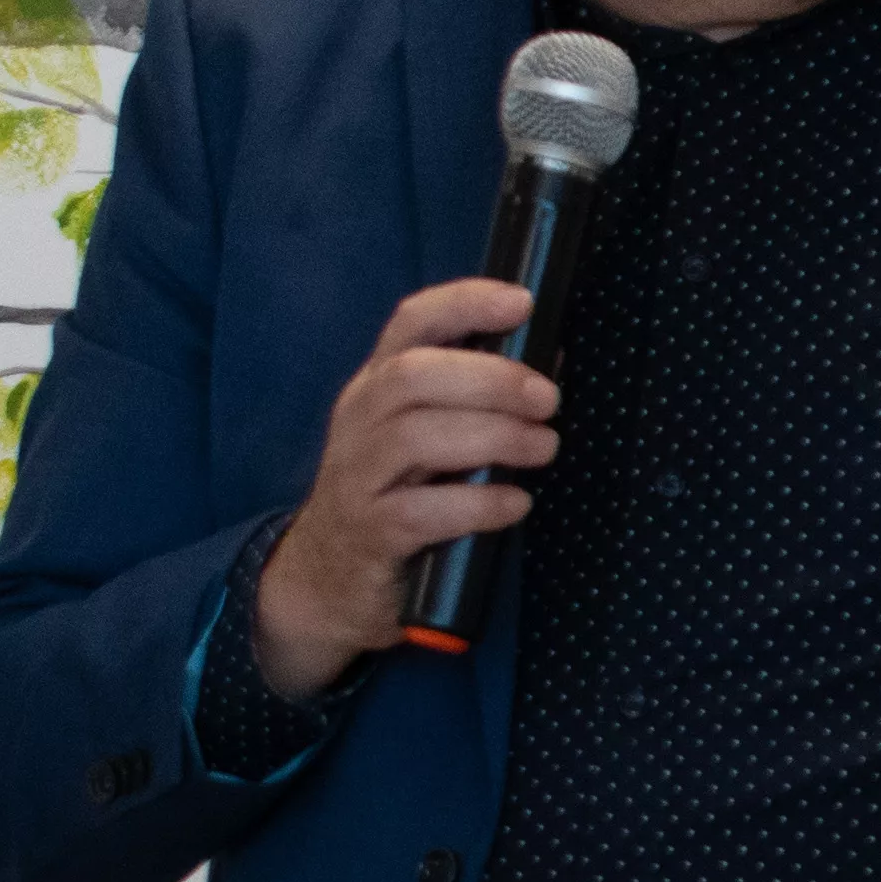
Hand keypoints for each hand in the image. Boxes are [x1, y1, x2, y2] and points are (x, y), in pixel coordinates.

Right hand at [253, 276, 551, 696]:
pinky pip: (421, 511)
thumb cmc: (398, 495)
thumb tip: (549, 369)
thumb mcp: (426, 439)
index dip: (465, 303)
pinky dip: (478, 504)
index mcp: (378, 385)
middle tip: (548, 400)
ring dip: (493, 437)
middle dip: (491, 379)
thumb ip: (473, 403)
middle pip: (413, 375)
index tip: (523, 302)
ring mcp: (357, 477)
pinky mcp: (370, 532)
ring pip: (415, 437)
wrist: (330, 579)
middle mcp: (359, 420)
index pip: (412, 322)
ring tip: (543, 448)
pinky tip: (515, 504)